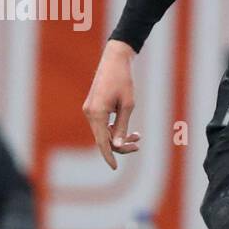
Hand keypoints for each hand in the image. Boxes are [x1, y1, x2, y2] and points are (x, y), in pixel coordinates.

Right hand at [82, 40, 140, 169]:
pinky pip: (103, 125)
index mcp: (97, 114)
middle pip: (103, 139)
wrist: (115, 61)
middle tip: (139, 144)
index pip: (102, 142)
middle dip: (121, 146)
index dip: (109, 156)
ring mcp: (90, 111)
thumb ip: (122, 127)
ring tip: (137, 137)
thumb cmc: (124, 81)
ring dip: (119, 138)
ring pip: (103, 133)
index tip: (115, 168)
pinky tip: (130, 131)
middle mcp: (90, 114)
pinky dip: (115, 130)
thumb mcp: (128, 105)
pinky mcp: (93, 108)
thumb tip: (119, 146)